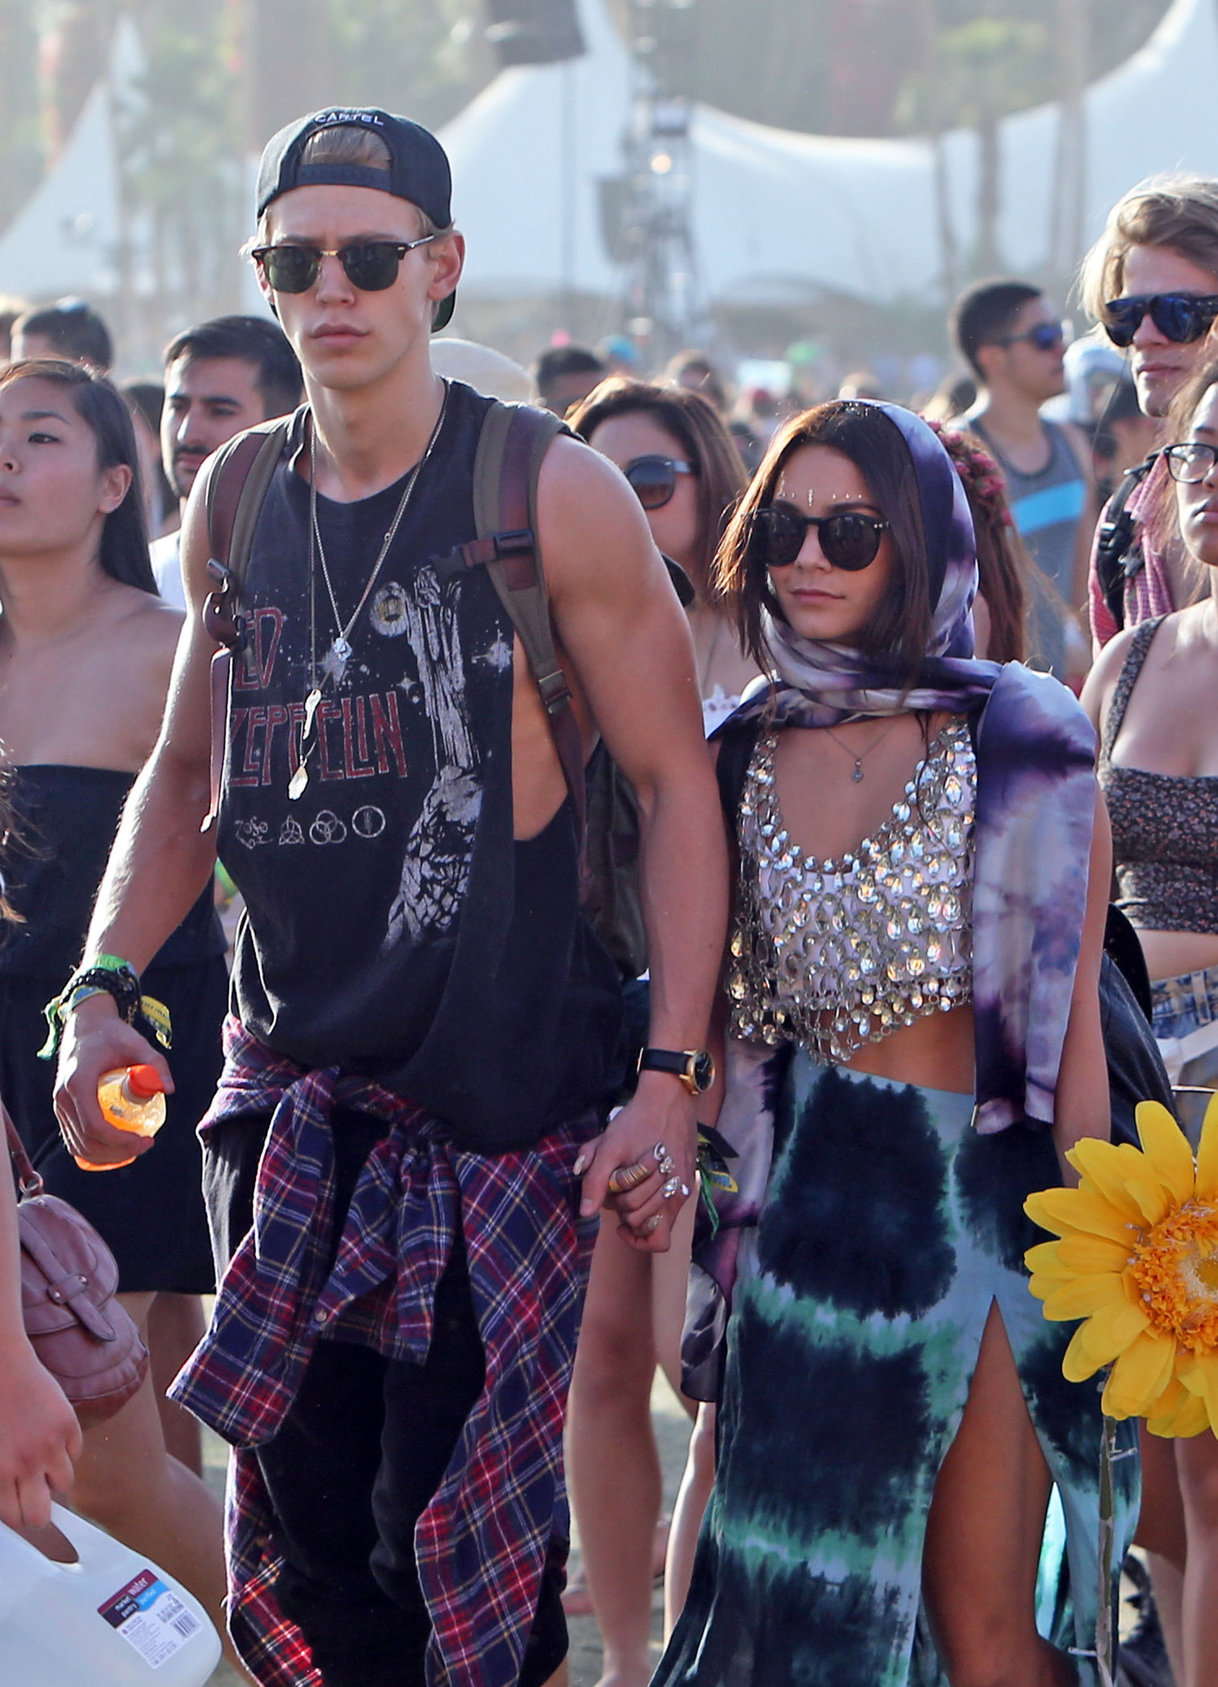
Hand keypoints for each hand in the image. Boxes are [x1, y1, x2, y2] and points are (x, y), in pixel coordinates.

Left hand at [0, 1338, 80, 1529]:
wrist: (3, 1366)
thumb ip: (0, 1475)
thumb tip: (8, 1496)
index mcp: (0, 1471)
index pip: (14, 1517)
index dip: (18, 1516)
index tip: (19, 1508)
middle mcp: (26, 1463)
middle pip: (40, 1514)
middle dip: (38, 1511)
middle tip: (34, 1496)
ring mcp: (50, 1444)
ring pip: (64, 1484)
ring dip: (55, 1477)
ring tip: (44, 1461)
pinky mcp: (68, 1425)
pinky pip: (75, 1453)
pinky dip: (67, 1450)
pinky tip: (52, 1436)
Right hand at [53, 995, 172, 1168]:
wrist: (85, 1025)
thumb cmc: (111, 1034)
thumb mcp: (137, 1044)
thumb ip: (155, 1063)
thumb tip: (169, 1089)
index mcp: (78, 1083)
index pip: (95, 1126)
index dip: (121, 1141)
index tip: (145, 1140)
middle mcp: (63, 1098)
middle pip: (87, 1142)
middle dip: (118, 1152)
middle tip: (145, 1145)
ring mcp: (59, 1106)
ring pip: (78, 1146)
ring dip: (106, 1156)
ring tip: (134, 1148)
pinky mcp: (62, 1109)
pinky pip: (74, 1140)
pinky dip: (93, 1151)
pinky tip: (116, 1149)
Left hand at [575, 1072, 696, 1251]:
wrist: (669, 1096)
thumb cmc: (637, 1120)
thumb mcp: (609, 1146)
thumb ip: (595, 1181)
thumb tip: (586, 1212)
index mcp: (662, 1190)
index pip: (652, 1238)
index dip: (631, 1233)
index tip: (618, 1224)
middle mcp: (678, 1194)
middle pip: (650, 1225)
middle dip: (629, 1216)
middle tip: (617, 1195)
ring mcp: (684, 1186)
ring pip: (663, 1218)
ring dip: (642, 1210)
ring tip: (629, 1189)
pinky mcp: (687, 1176)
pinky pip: (672, 1204)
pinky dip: (656, 1202)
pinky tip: (642, 1185)